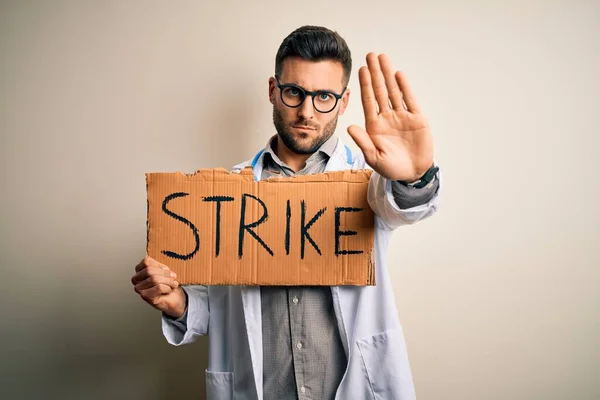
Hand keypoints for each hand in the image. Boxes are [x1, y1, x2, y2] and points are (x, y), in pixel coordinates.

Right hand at [131, 256, 185, 317]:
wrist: (174, 298)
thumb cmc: (168, 284)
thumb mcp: (165, 271)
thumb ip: (162, 267)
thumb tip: (164, 269)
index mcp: (140, 270)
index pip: (146, 262)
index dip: (159, 265)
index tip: (167, 270)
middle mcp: (136, 279)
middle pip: (149, 270)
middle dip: (165, 274)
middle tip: (172, 277)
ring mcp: (139, 288)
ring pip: (154, 279)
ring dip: (168, 281)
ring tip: (173, 284)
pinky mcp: (145, 296)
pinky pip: (158, 288)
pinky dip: (167, 288)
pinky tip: (168, 290)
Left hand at [347, 53, 433, 181]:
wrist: (412, 174)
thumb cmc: (390, 168)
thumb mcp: (373, 157)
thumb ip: (363, 142)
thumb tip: (350, 128)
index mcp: (374, 125)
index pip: (368, 100)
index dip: (365, 85)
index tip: (361, 69)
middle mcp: (387, 117)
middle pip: (379, 91)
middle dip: (375, 73)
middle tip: (371, 55)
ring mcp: (402, 116)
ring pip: (394, 91)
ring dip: (388, 75)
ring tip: (383, 58)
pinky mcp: (417, 119)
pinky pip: (409, 100)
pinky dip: (404, 87)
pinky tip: (398, 75)